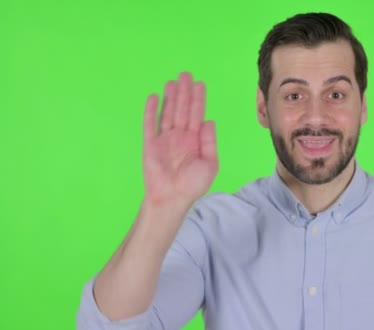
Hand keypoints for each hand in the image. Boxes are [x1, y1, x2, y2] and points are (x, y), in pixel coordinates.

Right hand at [142, 72, 217, 206]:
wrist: (172, 198)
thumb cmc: (193, 185)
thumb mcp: (210, 164)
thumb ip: (210, 141)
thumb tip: (209, 120)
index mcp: (195, 140)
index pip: (197, 114)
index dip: (198, 99)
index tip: (199, 83)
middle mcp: (180, 137)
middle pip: (183, 109)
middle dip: (184, 92)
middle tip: (185, 74)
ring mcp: (165, 139)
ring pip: (168, 112)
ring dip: (170, 97)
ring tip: (172, 81)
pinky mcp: (150, 144)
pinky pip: (150, 124)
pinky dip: (151, 110)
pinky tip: (154, 97)